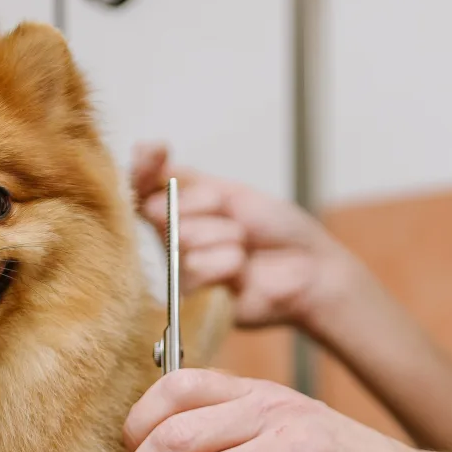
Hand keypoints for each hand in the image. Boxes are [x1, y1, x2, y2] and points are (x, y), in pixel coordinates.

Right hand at [131, 142, 360, 330]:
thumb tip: (143, 152)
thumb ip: (186, 179)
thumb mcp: (231, 191)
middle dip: (206, 206)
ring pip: (181, 238)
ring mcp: (181, 270)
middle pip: (159, 209)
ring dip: (224, 236)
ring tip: (244, 247)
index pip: (140, 185)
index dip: (142, 167)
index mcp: (179, 210)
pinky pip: (194, 269)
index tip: (155, 151)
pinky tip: (242, 270)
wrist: (310, 267)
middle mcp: (172, 240)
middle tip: (238, 221)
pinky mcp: (193, 300)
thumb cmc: (276, 230)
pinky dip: (226, 263)